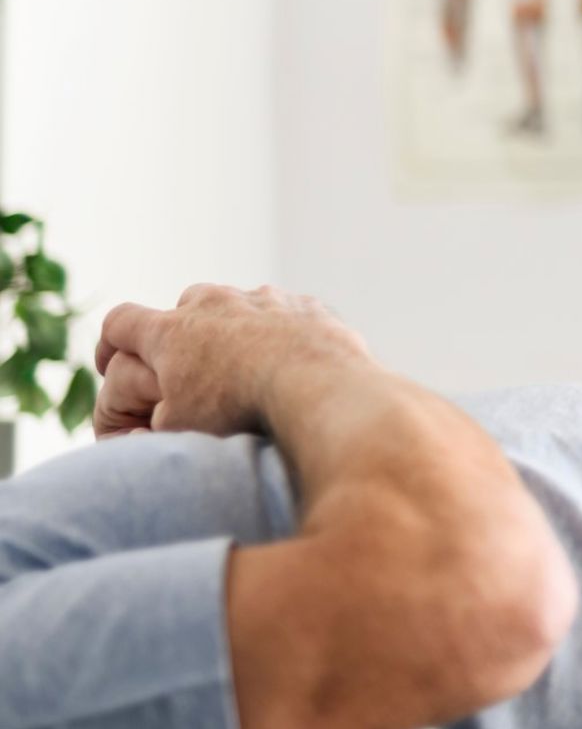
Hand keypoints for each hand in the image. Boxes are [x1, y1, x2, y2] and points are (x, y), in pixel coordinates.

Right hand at [92, 284, 373, 438]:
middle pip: (183, 306)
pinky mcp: (304, 305)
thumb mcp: (179, 429)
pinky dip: (281, 331)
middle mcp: (213, 304)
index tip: (115, 360)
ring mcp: (261, 299)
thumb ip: (158, 414)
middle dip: (183, 332)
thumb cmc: (242, 413)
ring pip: (236, 305)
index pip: (121, 322)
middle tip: (192, 367)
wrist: (320, 389)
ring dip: (235, 328)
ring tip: (246, 366)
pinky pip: (283, 312)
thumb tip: (160, 415)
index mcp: (171, 332)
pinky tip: (291, 361)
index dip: (114, 343)